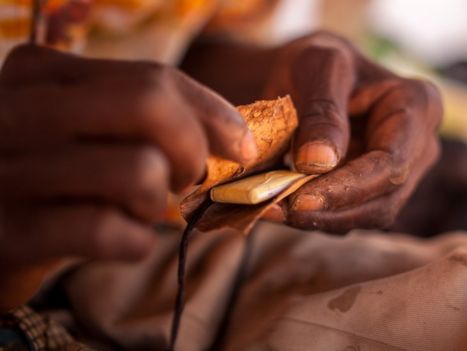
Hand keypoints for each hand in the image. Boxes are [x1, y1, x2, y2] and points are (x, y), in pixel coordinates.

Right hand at [0, 45, 255, 307]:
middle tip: (185, 179)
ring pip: (137, 170)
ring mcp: (11, 170)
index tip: (240, 145)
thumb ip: (143, 117)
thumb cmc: (49, 176)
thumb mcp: (82, 128)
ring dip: (156, 203)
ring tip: (137, 210)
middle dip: (192, 149)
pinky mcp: (11, 231)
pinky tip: (122, 240)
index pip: (152, 78)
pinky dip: (133, 242)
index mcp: (41, 73)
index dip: (213, 114)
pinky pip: (108, 229)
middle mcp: (18, 110)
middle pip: (148, 105)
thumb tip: (236, 138)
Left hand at [264, 32, 441, 232]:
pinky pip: (349, 216)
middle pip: (384, 198)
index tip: (299, 199)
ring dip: (318, 220)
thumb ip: (320, 111)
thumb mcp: (315, 67)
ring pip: (366, 215)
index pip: (391, 163)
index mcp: (419, 106)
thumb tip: (318, 162)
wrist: (307, 77)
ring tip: (268, 208)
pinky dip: (313, 218)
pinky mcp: (374, 192)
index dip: (348, 188)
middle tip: (274, 208)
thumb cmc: (317, 62)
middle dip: (330, 210)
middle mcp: (419, 147)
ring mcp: (400, 174)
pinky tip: (277, 207)